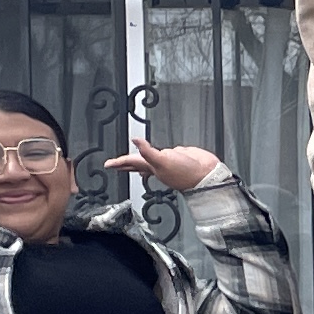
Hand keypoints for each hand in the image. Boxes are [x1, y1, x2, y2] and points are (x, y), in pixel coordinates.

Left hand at [102, 140, 222, 191]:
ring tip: (133, 160)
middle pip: (137, 164)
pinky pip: (165, 153)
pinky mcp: (178, 156)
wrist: (206, 174)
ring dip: (141, 158)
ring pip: (150, 158)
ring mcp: (168, 161)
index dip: (119, 163)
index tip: (108, 164)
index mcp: (151, 167)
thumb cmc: (186, 173)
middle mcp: (158, 165)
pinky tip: (160, 152)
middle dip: (126, 164)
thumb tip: (135, 140)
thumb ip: (148, 151)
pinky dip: (159, 152)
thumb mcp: (163, 161)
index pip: (131, 163)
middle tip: (116, 164)